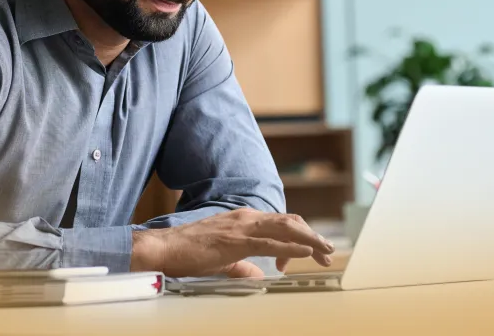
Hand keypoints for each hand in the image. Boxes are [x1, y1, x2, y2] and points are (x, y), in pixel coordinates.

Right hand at [130, 208, 333, 277]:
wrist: (165, 248)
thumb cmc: (189, 253)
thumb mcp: (222, 259)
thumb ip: (242, 265)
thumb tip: (259, 275)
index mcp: (243, 220)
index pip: (280, 223)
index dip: (299, 237)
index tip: (309, 254)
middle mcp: (246, 217)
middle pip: (289, 222)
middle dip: (312, 236)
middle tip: (328, 251)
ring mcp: (242, 227)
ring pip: (285, 228)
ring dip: (309, 239)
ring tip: (325, 250)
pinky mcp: (236, 241)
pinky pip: (270, 242)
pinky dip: (291, 246)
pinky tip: (305, 252)